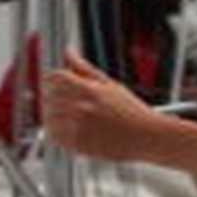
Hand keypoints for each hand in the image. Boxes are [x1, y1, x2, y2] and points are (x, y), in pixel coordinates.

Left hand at [37, 58, 184, 168]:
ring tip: (62, 117)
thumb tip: (68, 51)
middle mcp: (82, 107)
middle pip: (49, 97)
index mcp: (88, 89)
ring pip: (49, 118)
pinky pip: (56, 137)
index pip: (55, 78)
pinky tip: (66, 130)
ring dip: (51, 116)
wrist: (147, 136)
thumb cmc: (131, 110)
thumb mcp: (109, 83)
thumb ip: (84, 68)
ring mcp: (79, 127)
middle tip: (56, 101)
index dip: (50, 79)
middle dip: (50, 97)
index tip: (52, 83)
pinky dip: (56, 133)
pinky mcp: (80, 145)